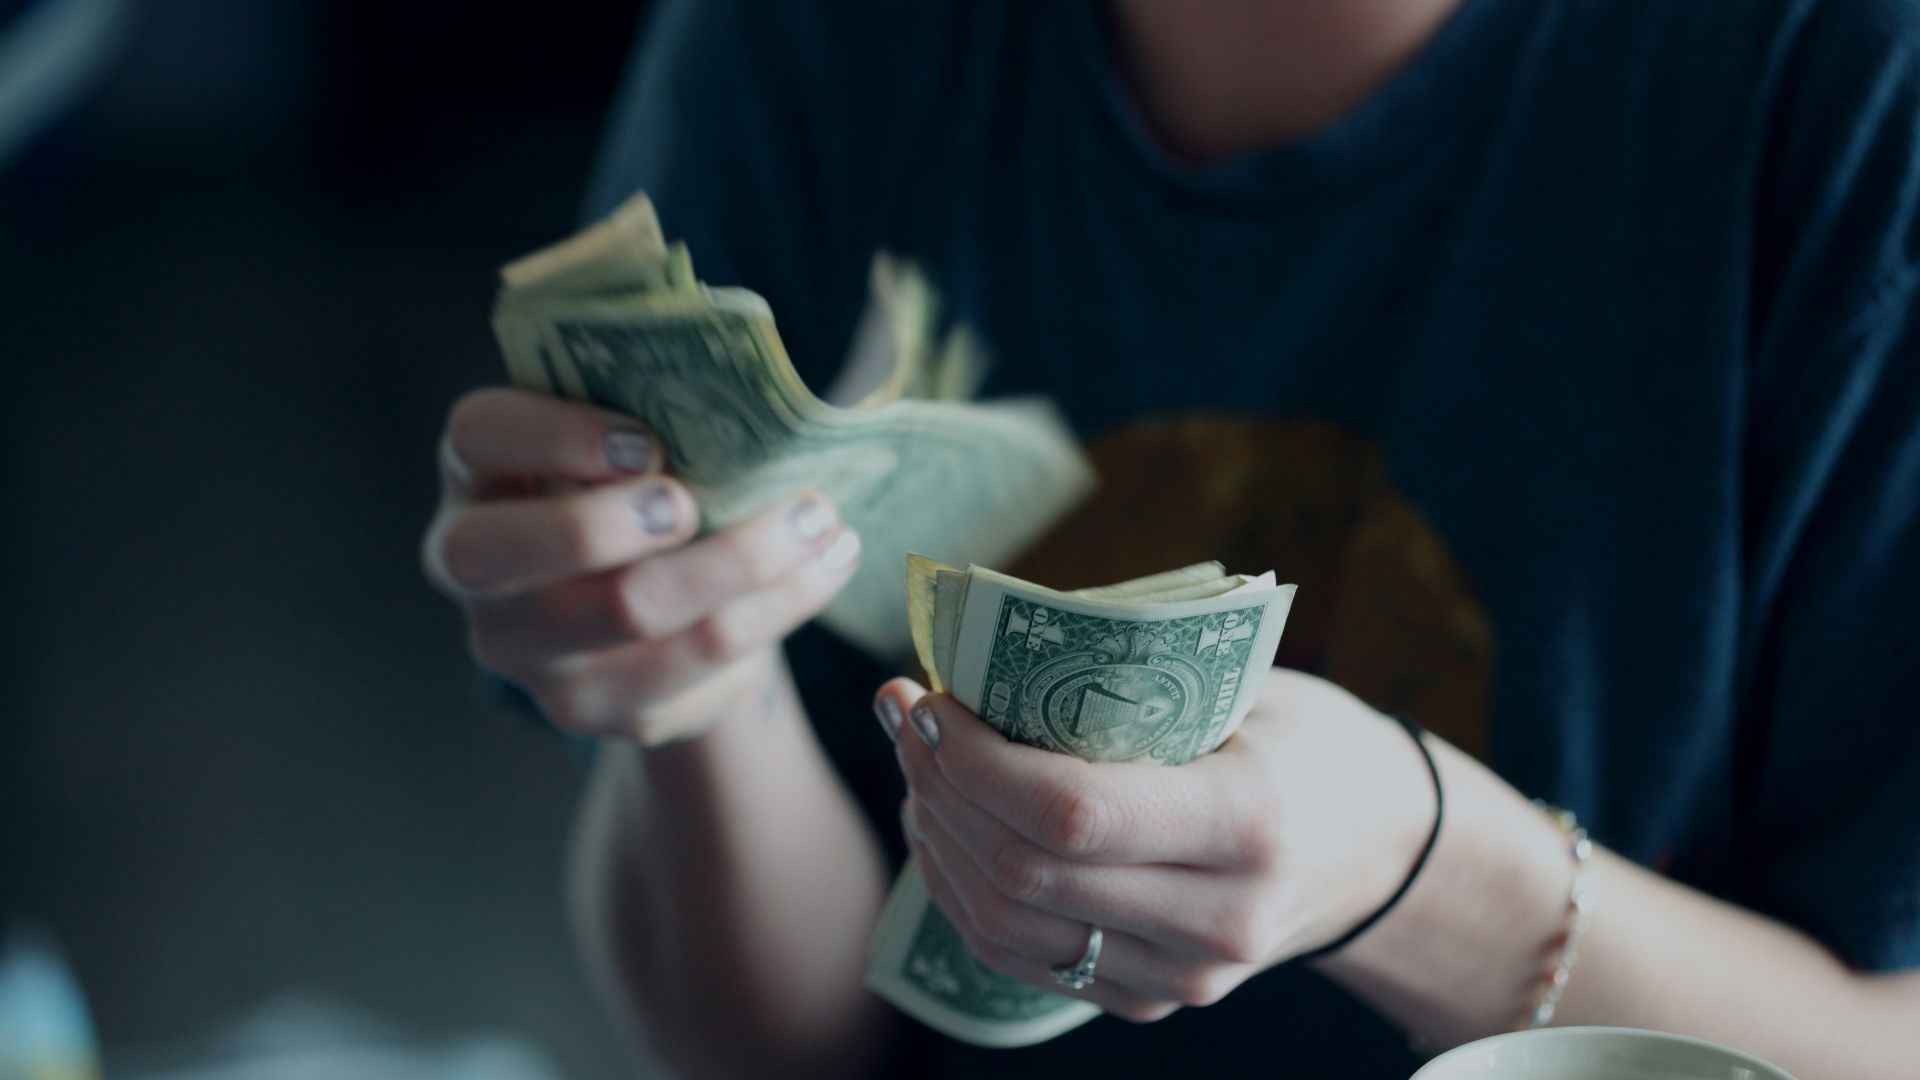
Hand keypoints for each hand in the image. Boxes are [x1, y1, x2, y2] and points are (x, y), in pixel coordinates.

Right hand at [423, 387, 861, 743]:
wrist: (658, 616)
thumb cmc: (642, 492)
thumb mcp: (631, 442)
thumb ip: (654, 411)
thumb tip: (752, 389)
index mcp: (478, 473)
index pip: (478, 436)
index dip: (554, 435)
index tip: (649, 440)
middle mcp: (473, 567)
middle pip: (504, 553)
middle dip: (608, 523)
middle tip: (693, 503)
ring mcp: (525, 650)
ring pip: (625, 611)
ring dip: (739, 560)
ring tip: (818, 519)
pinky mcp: (592, 707)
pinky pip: (693, 661)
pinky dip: (774, 607)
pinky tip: (825, 566)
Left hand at [880, 668, 1435, 1021]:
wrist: (1382, 849)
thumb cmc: (1307, 741)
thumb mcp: (1246, 688)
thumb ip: (1130, 679)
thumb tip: (982, 649)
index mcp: (1248, 822)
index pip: (1071, 812)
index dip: (975, 760)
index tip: (929, 699)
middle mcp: (1218, 918)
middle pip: (1024, 872)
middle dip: (939, 787)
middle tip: (904, 716)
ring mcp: (1185, 976)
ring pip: (1006, 926)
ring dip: (937, 839)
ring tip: (917, 765)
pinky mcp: (1153, 1000)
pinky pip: (1022, 958)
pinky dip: (964, 891)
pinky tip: (946, 826)